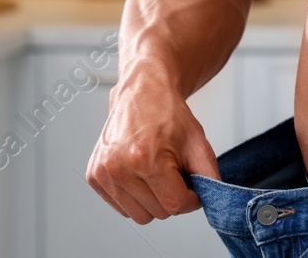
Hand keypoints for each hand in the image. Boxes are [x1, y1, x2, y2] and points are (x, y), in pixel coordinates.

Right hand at [86, 62, 220, 223]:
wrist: (142, 92)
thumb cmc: (168, 115)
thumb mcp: (198, 143)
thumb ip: (210, 177)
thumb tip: (213, 201)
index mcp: (145, 158)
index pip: (175, 205)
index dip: (190, 199)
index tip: (192, 187)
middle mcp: (119, 168)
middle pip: (158, 213)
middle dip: (171, 197)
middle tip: (173, 172)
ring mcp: (103, 173)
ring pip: (139, 215)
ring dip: (153, 201)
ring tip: (156, 173)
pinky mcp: (94, 176)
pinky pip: (122, 207)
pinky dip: (135, 197)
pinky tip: (139, 173)